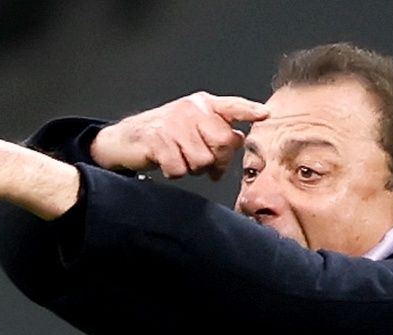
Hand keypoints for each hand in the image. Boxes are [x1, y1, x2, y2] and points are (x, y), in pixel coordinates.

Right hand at [90, 92, 269, 179]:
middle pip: (222, 143)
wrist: (127, 138)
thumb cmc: (164, 134)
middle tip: (206, 164)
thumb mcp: (193, 127)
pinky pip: (180, 169)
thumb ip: (217, 131)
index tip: (266, 114)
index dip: (248, 110)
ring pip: (202, 160)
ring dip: (192, 168)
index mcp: (203, 104)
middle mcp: (190, 109)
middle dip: (217, 160)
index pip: (231, 106)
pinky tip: (167, 163)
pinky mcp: (157, 140)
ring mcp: (174, 124)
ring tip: (181, 159)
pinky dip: (175, 172)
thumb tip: (240, 140)